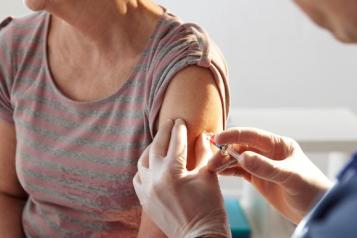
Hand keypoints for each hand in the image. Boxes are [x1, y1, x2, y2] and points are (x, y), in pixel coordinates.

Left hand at [133, 119, 229, 237]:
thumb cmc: (209, 209)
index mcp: (173, 171)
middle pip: (156, 146)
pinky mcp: (145, 200)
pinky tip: (151, 164)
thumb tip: (202, 136)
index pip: (175, 142)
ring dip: (152, 148)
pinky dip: (144, 167)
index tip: (180, 120)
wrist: (200, 237)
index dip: (179, 128)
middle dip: (164, 132)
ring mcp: (147, 190)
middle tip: (170, 123)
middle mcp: (155, 178)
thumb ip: (203, 153)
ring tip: (160, 142)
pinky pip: (138, 178)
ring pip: (143, 161)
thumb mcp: (209, 177)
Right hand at [208, 127, 332, 223]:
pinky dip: (228, 171)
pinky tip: (219, 172)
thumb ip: (266, 167)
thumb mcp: (290, 177)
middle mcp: (268, 152)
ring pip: (238, 159)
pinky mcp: (258, 178)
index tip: (219, 139)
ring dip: (224, 161)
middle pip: (242, 147)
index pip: (252, 135)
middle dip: (226, 151)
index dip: (234, 135)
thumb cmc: (311, 189)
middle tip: (212, 159)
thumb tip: (242, 156)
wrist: (316, 211)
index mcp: (278, 145)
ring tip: (211, 167)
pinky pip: (239, 171)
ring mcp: (262, 165)